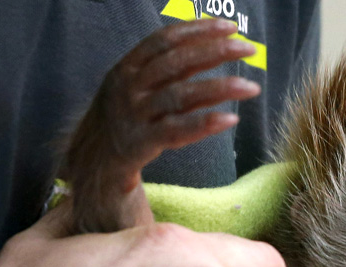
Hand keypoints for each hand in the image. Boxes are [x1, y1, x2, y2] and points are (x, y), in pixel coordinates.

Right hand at [62, 18, 260, 232]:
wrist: (94, 159)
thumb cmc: (128, 117)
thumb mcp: (141, 87)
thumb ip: (174, 72)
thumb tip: (216, 50)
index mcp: (129, 66)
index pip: (166, 40)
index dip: (198, 30)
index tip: (230, 27)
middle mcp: (130, 86)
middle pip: (176, 63)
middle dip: (215, 52)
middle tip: (249, 50)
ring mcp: (135, 114)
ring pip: (181, 95)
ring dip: (220, 88)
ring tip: (251, 87)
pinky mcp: (142, 142)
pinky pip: (178, 130)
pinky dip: (205, 124)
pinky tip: (231, 119)